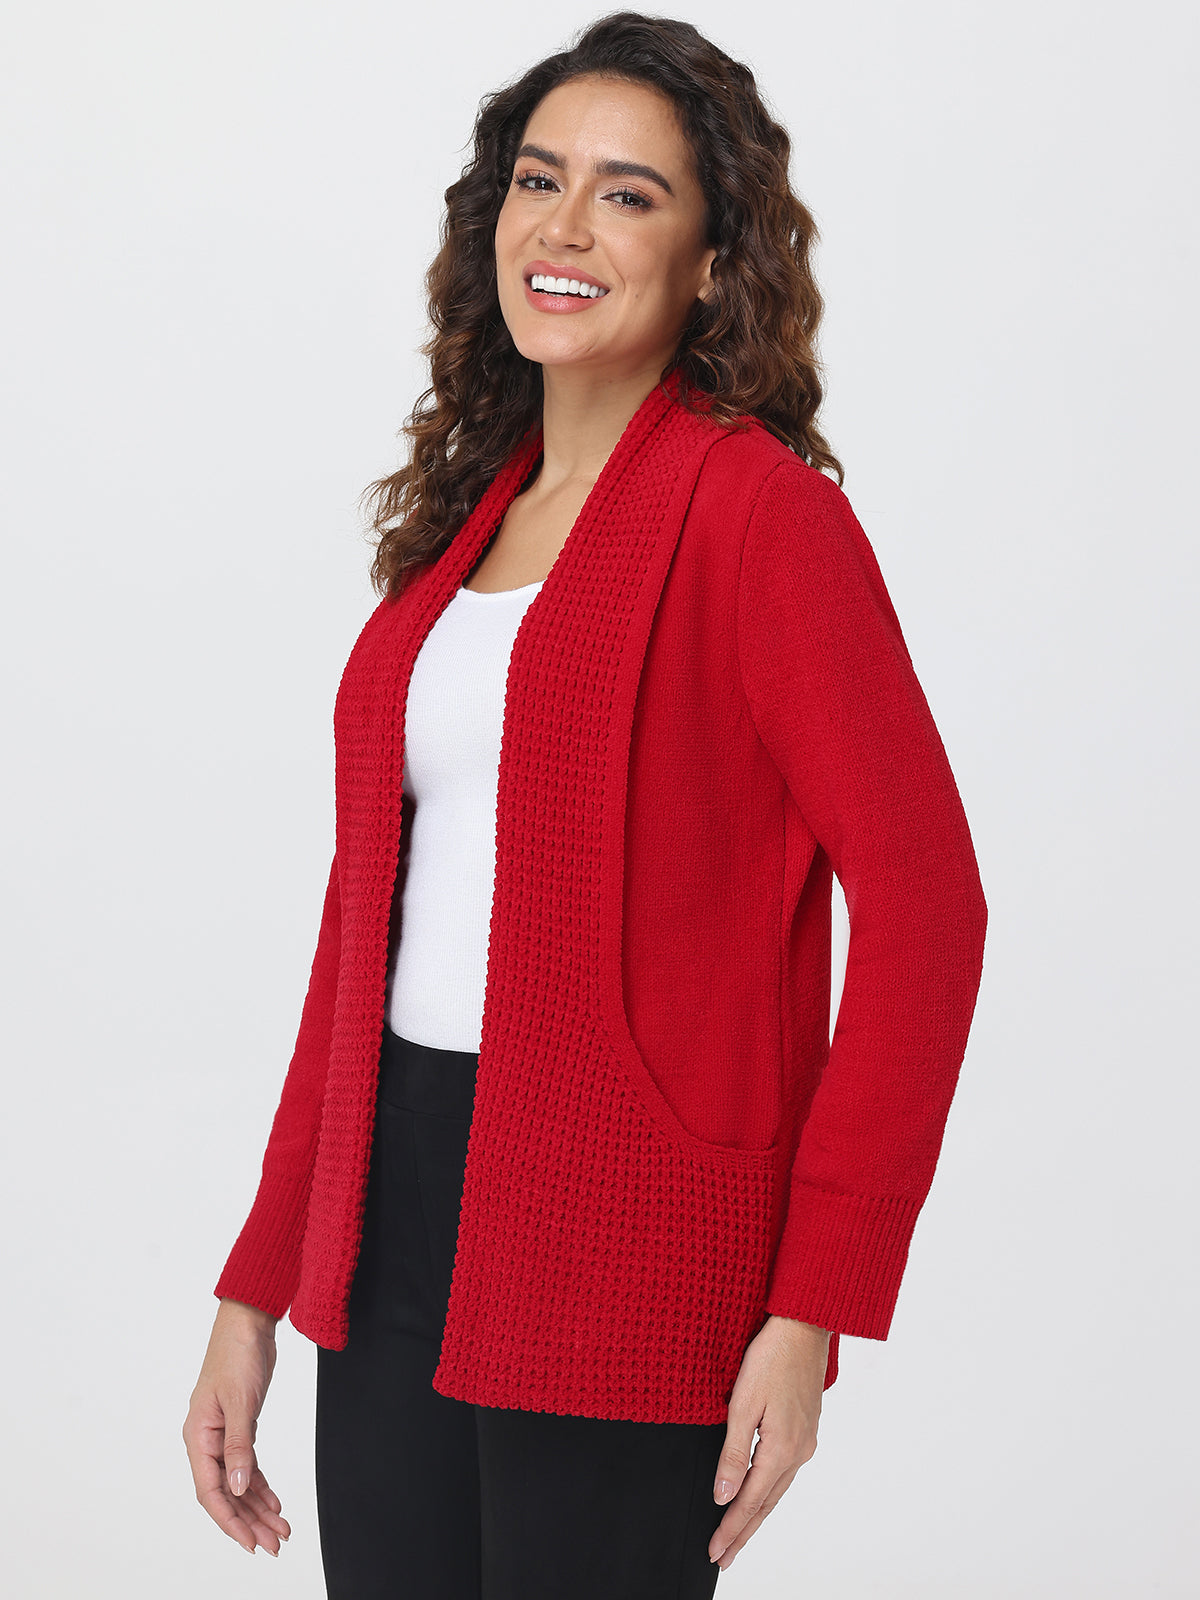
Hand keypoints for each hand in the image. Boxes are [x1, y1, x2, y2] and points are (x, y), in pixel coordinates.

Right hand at [182, 1298, 290, 1555]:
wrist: (248, 1321)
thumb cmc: (237, 1353)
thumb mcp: (241, 1401)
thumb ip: (240, 1446)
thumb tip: (238, 1487)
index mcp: (198, 1436)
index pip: (211, 1491)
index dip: (230, 1521)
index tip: (250, 1543)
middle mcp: (207, 1441)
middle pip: (226, 1493)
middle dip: (249, 1521)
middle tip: (275, 1544)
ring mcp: (223, 1435)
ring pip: (239, 1482)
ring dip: (258, 1507)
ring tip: (281, 1529)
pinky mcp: (240, 1426)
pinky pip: (248, 1465)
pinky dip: (261, 1485)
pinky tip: (275, 1502)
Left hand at [708, 1314, 828, 1571]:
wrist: (803, 1327)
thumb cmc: (771, 1357)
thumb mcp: (743, 1403)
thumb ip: (733, 1453)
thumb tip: (723, 1496)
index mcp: (782, 1449)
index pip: (750, 1501)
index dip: (730, 1528)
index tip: (714, 1552)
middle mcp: (799, 1452)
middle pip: (766, 1504)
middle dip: (744, 1532)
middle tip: (724, 1559)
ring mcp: (806, 1441)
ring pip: (777, 1490)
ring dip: (756, 1515)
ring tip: (738, 1536)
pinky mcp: (806, 1429)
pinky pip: (785, 1472)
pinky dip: (769, 1492)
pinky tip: (761, 1495)